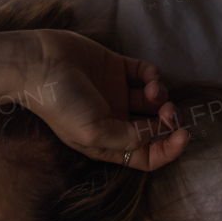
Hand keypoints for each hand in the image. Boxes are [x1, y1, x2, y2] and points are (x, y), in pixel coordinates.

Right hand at [27, 29, 187, 170]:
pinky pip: (145, 74)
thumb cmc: (61, 103)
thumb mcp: (95, 132)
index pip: (146, 156)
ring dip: (161, 96)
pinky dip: (153, 76)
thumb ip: (131, 138)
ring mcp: (116, 93)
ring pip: (153, 100)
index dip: (168, 150)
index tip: (182, 136)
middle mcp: (114, 120)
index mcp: (107, 143)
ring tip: (152, 91)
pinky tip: (148, 77)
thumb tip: (160, 132)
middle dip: (168, 122)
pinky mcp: (116, 68)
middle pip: (154, 129)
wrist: (38, 64)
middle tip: (169, 112)